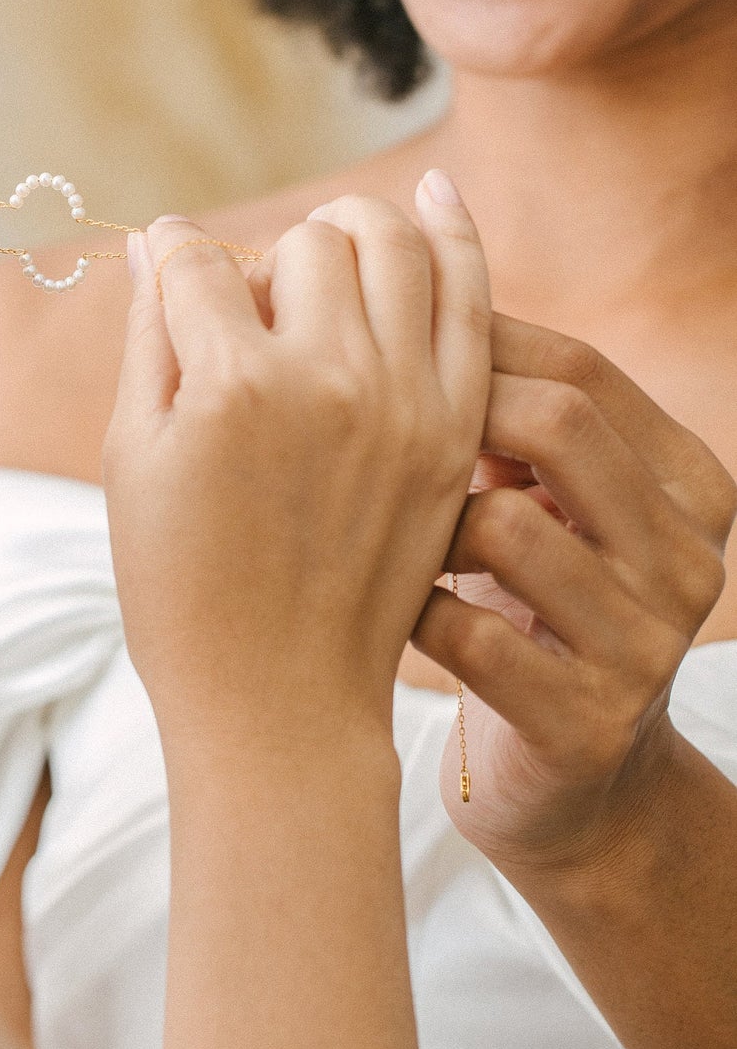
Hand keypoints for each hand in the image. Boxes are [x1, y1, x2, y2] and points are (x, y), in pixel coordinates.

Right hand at [103, 178, 490, 768]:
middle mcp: (328, 377)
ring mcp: (404, 400)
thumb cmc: (182, 590)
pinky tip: (430, 194)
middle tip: (248, 310)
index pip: (197, 261)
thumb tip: (157, 241)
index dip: (172, 255)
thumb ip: (149, 337)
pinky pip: (469, 294)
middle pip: (299, 243)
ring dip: (346, 234)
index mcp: (231, 384)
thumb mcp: (132, 459)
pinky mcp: (453, 426)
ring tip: (323, 263)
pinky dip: (452, 232)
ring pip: (388, 243)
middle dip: (263, 258)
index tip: (168, 264)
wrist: (279, 699)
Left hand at [413, 315, 736, 881]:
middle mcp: (690, 560)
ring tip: (374, 534)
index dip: (469, 344)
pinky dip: (409, 610)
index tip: (374, 348)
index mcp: (691, 485)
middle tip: (357, 433)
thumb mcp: (548, 503)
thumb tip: (421, 258)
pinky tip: (385, 611)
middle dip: (441, 416)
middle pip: (556, 425)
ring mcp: (648, 647)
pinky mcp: (588, 725)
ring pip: (505, 525)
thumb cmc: (531, 612)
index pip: (581, 370)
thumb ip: (513, 409)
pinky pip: (470, 633)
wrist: (572, 790)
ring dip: (417, 523)